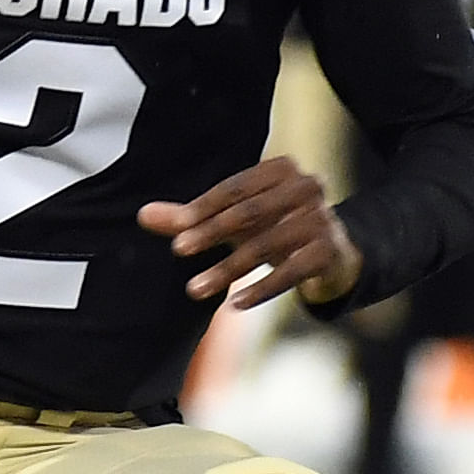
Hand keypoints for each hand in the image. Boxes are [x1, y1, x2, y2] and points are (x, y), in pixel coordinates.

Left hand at [139, 157, 361, 310]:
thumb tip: (142, 215)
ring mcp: (321, 219)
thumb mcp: (233, 221)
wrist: (331, 253)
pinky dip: (261, 289)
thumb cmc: (273, 227)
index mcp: (282, 169)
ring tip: (195, 288)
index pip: (235, 188)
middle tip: (179, 250)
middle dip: (211, 233)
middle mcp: (306, 187)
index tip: (177, 232)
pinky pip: (290, 272)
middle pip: (249, 212)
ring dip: (227, 269)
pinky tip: (234, 304)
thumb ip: (190, 218)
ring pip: (266, 245)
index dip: (204, 208)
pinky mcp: (328, 251)